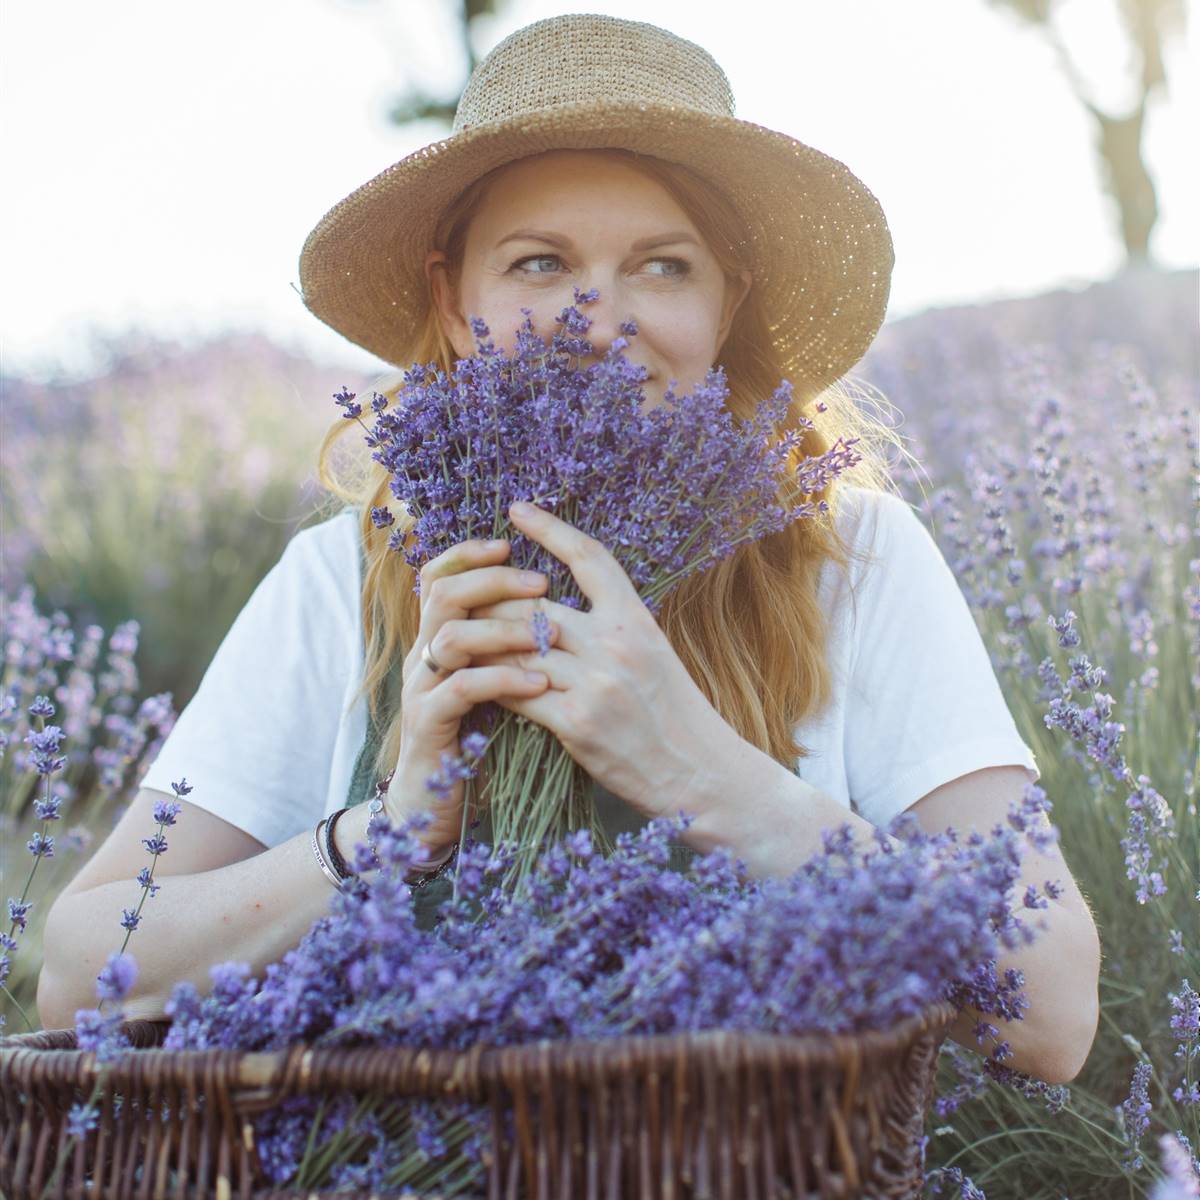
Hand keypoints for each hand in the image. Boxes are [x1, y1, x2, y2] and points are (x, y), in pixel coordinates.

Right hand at [390, 536, 560, 853]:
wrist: (438, 810)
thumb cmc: (480, 745)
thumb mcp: (496, 686)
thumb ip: (509, 649)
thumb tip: (555, 609)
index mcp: (441, 639)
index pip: (440, 576)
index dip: (469, 553)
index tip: (510, 542)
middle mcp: (424, 656)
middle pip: (443, 593)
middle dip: (492, 580)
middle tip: (540, 583)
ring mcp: (422, 689)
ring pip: (449, 635)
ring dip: (502, 629)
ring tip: (548, 636)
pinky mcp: (429, 726)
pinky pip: (460, 688)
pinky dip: (501, 679)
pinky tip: (538, 683)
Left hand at [468, 501, 740, 820]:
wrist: (700, 772)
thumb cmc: (675, 714)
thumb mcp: (654, 654)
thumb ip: (614, 628)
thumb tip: (564, 607)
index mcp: (636, 619)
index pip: (589, 557)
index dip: (550, 528)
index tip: (517, 509)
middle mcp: (615, 643)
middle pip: (534, 603)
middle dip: (493, 599)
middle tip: (464, 595)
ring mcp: (595, 683)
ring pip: (517, 647)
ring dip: (483, 644)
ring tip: (456, 637)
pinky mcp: (577, 724)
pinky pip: (517, 692)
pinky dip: (492, 684)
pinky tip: (477, 682)